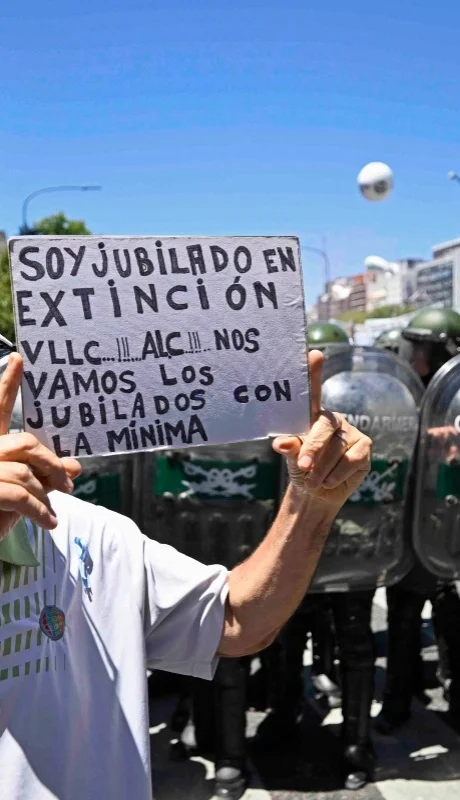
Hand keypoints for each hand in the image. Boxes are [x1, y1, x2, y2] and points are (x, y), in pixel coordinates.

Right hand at [0, 354, 80, 538]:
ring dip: (47, 494)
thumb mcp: (22, 494)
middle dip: (52, 463)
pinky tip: (49, 523)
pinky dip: (41, 511)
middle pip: (27, 443)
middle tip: (70, 483)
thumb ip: (45, 476)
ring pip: (27, 472)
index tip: (19, 359)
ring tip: (52, 514)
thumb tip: (76, 466)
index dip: (6, 384)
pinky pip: (22, 496)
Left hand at [272, 350, 371, 508]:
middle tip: (302, 466)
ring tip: (314, 481)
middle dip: (312, 449)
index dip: (314, 372)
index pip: (312, 392)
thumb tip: (281, 444)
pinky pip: (351, 459)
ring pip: (336, 448)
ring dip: (322, 469)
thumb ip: (290, 448)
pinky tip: (330, 481)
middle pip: (323, 428)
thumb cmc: (302, 469)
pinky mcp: (365, 447)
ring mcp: (350, 432)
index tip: (314, 354)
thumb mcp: (292, 458)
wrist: (318, 493)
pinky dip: (337, 474)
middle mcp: (332, 420)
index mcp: (312, 416)